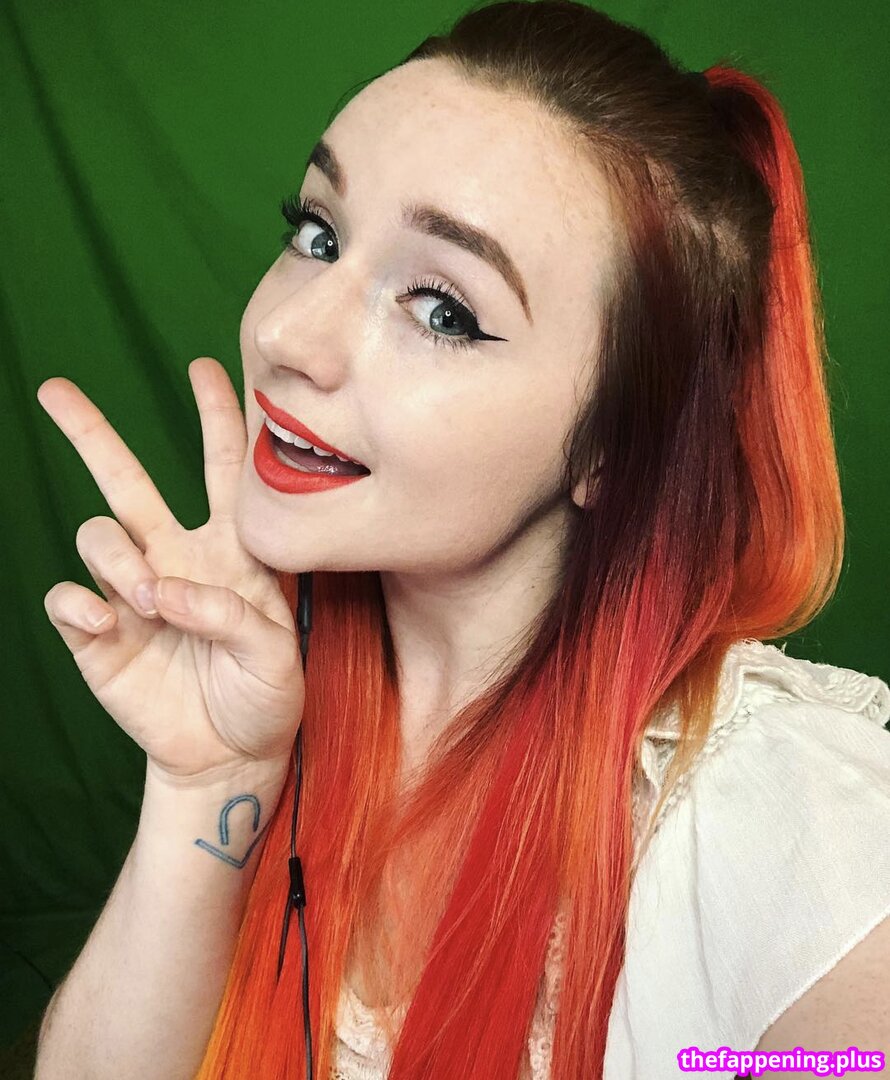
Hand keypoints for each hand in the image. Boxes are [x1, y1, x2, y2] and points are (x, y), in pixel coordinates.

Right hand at [38, 358, 303, 781]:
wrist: (229, 755)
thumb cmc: (266, 695)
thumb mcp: (278, 656)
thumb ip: (234, 615)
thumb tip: (164, 589)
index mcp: (230, 550)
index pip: (223, 470)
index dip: (217, 418)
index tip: (207, 367)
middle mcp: (175, 558)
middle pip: (126, 479)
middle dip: (92, 433)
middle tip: (54, 389)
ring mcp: (132, 593)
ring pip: (97, 535)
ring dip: (118, 557)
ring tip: (150, 598)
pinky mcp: (97, 634)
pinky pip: (68, 599)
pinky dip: (79, 603)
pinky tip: (106, 622)